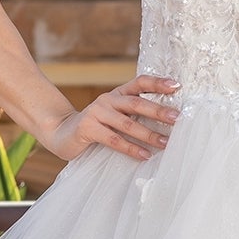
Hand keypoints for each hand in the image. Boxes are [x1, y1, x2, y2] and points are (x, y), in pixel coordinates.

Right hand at [44, 74, 180, 162]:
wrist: (61, 133)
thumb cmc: (96, 127)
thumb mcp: (115, 116)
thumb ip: (134, 115)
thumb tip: (167, 122)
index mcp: (117, 94)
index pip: (140, 83)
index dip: (158, 83)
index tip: (176, 86)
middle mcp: (108, 100)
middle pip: (137, 103)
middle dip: (158, 111)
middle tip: (177, 118)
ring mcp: (96, 113)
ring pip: (127, 123)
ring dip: (148, 134)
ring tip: (165, 143)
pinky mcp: (88, 128)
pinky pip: (114, 140)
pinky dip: (131, 148)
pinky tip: (144, 155)